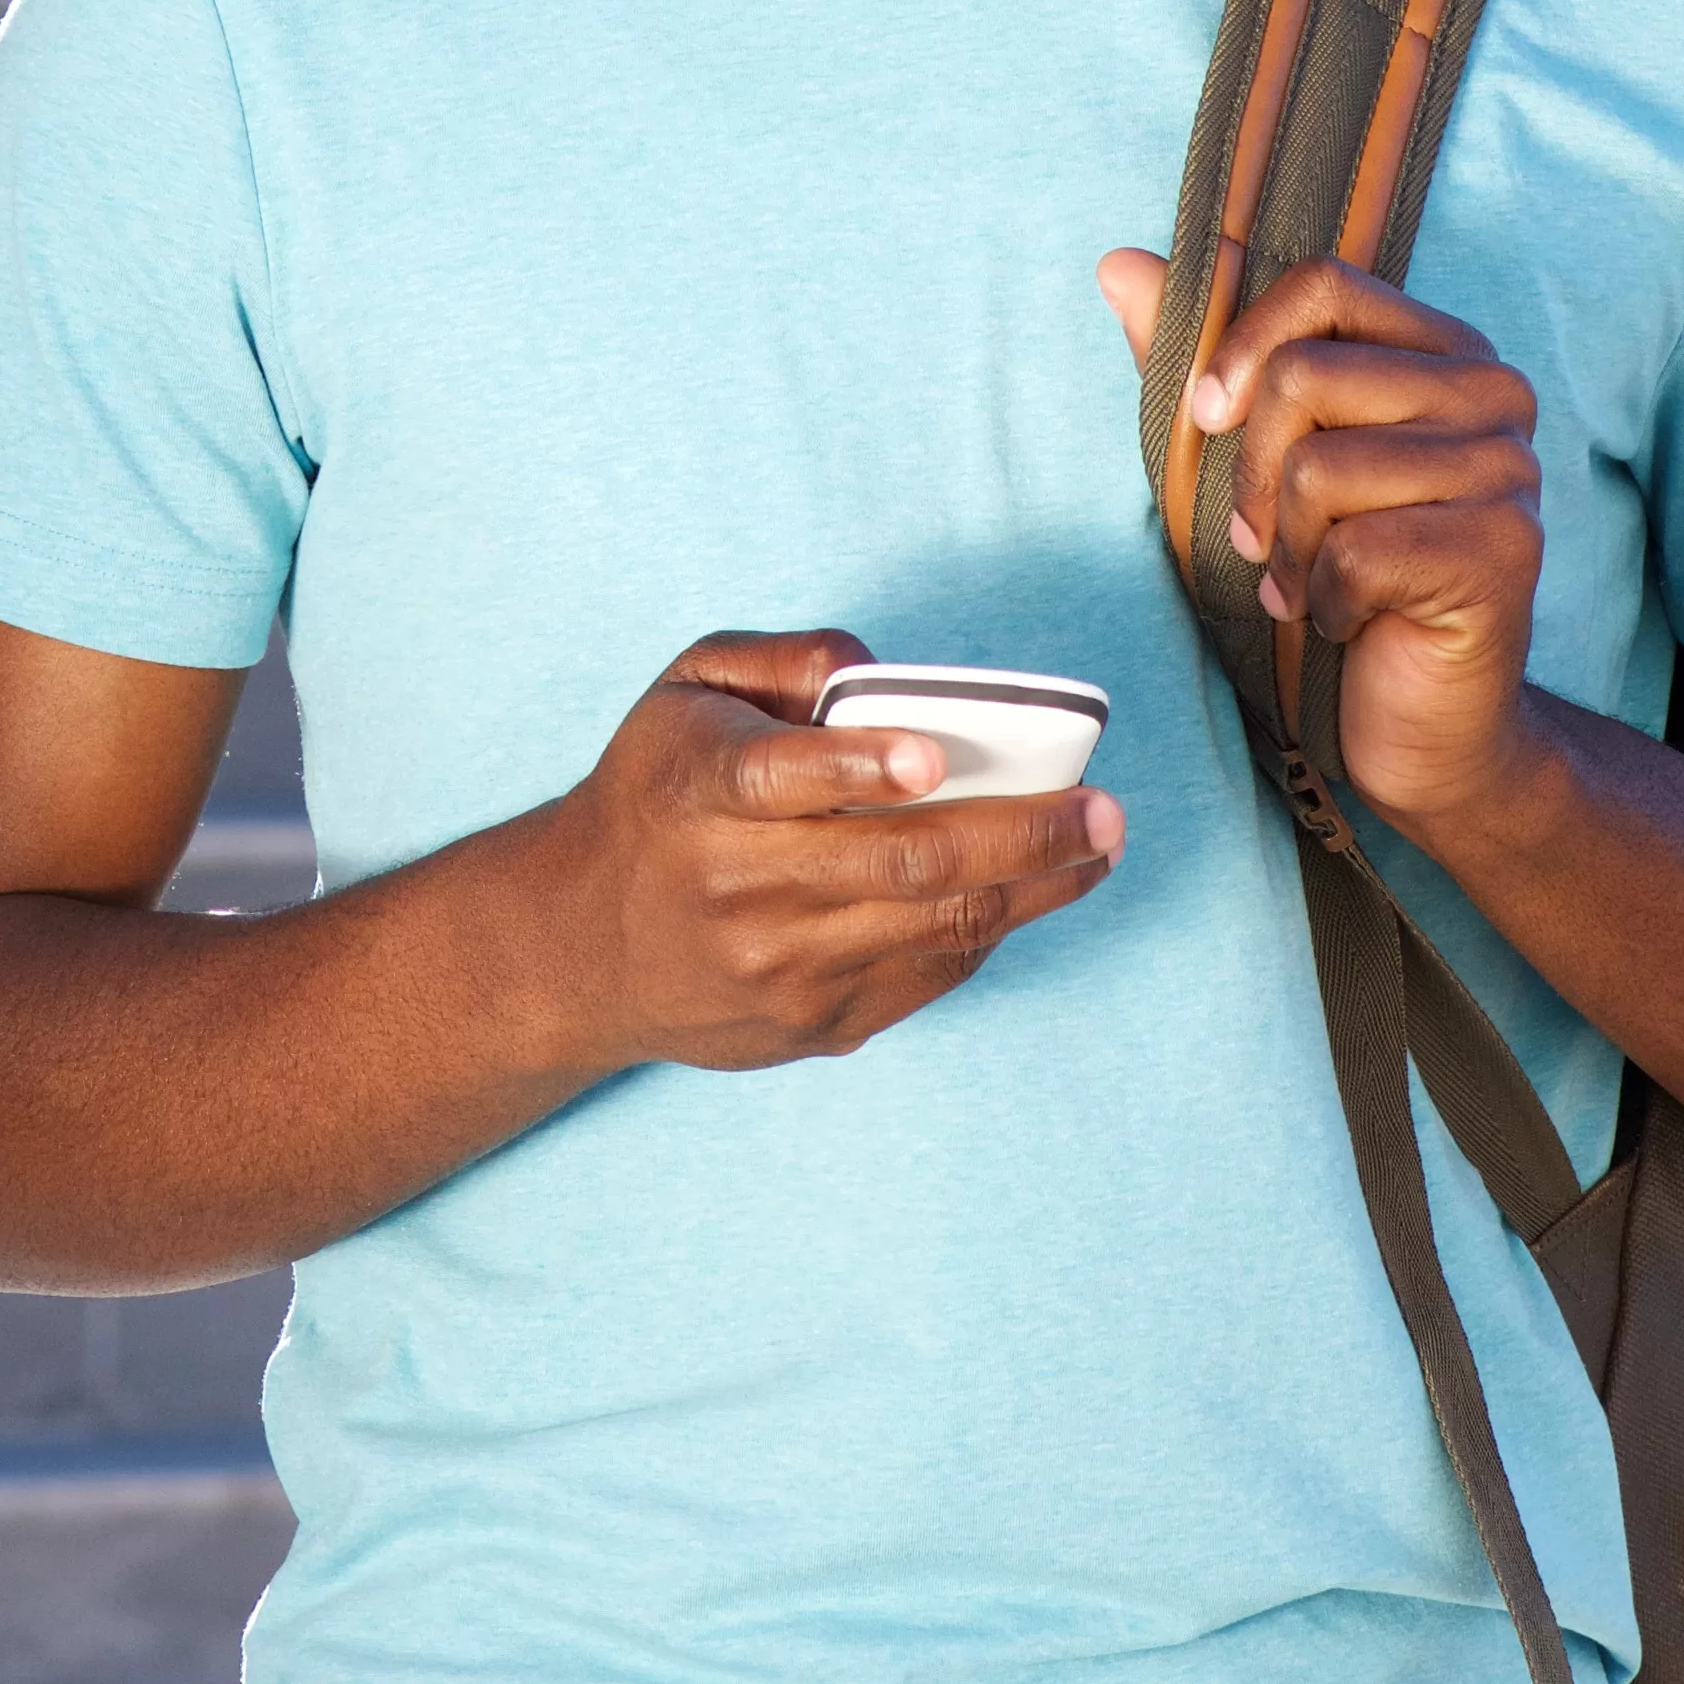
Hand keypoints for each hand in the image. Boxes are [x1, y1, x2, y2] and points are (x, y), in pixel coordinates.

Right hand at [499, 628, 1122, 1076]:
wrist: (581, 946)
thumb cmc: (657, 794)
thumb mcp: (682, 693)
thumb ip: (776, 661)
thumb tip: (869, 670)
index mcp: (698, 791)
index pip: (778, 778)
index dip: (859, 766)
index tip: (936, 754)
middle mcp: (736, 887)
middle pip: (897, 863)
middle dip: (1019, 835)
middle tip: (1102, 809)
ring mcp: (778, 967)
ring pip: (933, 925)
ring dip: (1034, 886)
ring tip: (1097, 847)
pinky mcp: (811, 1023)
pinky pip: (926, 973)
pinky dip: (988, 929)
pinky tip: (1029, 892)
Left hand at [1099, 248, 1550, 831]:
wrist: (1421, 721)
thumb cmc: (1336, 578)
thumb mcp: (1257, 462)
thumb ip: (1203, 363)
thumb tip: (1119, 264)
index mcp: (1443, 351)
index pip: (1323, 284)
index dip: (1241, 345)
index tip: (1207, 417)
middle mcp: (1494, 395)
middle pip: (1307, 375)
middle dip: (1255, 477)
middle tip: (1268, 540)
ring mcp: (1508, 470)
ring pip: (1321, 469)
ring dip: (1289, 548)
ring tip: (1312, 583)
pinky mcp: (1504, 549)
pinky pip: (1354, 549)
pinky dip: (1323, 599)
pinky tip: (1346, 620)